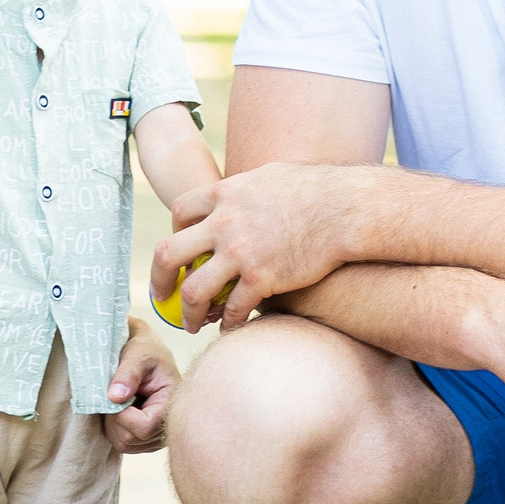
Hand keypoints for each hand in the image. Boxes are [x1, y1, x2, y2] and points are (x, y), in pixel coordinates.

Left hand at [101, 316, 179, 453]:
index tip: (117, 395)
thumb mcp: (136, 354)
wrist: (149, 353)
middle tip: (117, 394)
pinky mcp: (147, 440)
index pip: (144, 428)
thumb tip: (115, 397)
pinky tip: (123, 409)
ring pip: (124, 444)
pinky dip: (115, 427)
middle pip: (131, 439)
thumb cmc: (145, 351)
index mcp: (172, 404)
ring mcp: (158, 436)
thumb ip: (127, 374)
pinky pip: (123, 444)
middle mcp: (168, 425)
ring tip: (122, 399)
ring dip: (114, 423)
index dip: (123, 415)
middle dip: (115, 418)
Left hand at [150, 162, 363, 332]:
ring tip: (191, 323)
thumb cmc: (316, 189)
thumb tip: (235, 193)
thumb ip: (243, 189)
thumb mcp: (268, 176)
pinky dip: (227, 322)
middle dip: (159, 280)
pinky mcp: (262, 278)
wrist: (345, 209)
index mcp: (223, 194)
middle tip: (161, 296)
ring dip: (188, 312)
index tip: (182, 251)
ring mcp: (240, 252)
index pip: (179, 212)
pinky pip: (233, 308)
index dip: (175, 233)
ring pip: (194, 290)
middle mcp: (223, 223)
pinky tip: (228, 328)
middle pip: (167, 254)